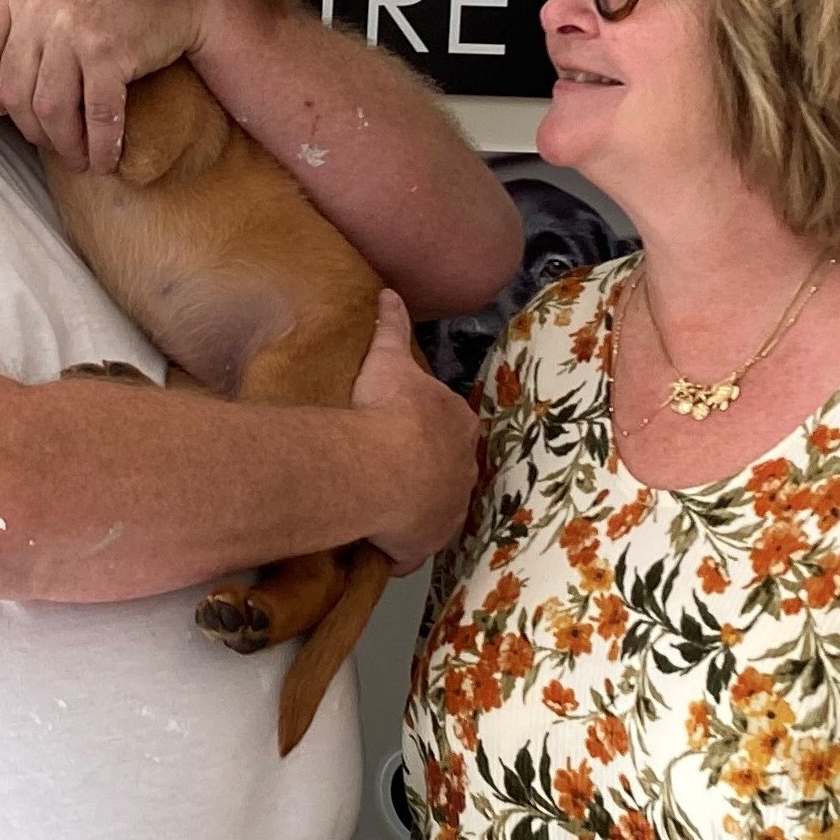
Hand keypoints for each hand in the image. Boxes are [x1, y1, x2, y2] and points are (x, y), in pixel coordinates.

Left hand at [0, 0, 217, 171]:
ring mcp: (73, 30)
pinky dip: (101, 147)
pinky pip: (96, 116)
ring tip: (80, 160)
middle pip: (14, 93)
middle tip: (56, 145)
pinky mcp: (108, 52)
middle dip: (34, 131)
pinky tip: (105, 161)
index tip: (4, 110)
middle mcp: (38, 9)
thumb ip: (20, 29)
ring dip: (66, 146)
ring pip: (51, 111)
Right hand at [353, 293, 476, 560]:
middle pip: (447, 469)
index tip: (402, 429)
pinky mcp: (428, 541)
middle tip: (389, 468)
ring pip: (433, 508)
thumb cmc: (387, 408)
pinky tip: (376, 539)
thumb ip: (391, 327)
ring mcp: (449, 508)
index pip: (450, 424)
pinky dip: (398, 544)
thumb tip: (388, 293)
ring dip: (413, 509)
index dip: (427, 427)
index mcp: (459, 424)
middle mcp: (464, 469)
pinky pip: (413, 546)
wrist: (382, 466)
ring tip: (380, 505)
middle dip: (425, 470)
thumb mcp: (388, 358)